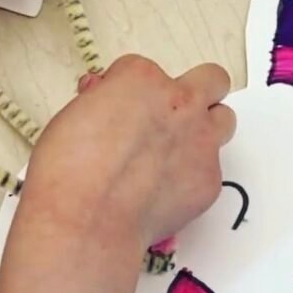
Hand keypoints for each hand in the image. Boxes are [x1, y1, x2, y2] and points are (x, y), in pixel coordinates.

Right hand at [20, 55, 236, 251]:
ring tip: (177, 152)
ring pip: (224, 120)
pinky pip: (210, 169)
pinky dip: (191, 177)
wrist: (88, 221)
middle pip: (212, 80)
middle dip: (197, 91)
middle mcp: (180, 103)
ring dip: (206, 129)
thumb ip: (102, 102)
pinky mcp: (210, 179)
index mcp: (142, 79)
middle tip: (174, 114)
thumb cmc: (68, 170)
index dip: (130, 91)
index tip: (120, 110)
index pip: (145, 70)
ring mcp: (201, 141)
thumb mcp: (72, 117)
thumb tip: (107, 100)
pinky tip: (163, 192)